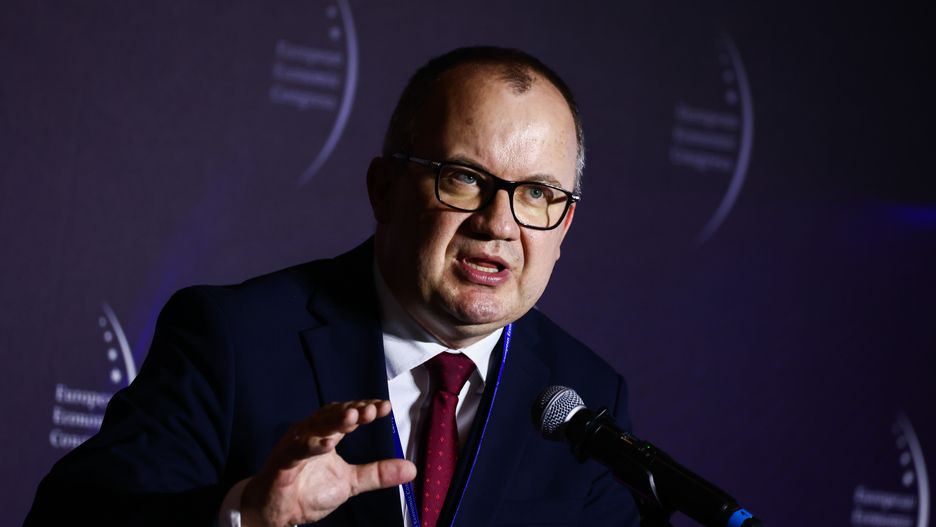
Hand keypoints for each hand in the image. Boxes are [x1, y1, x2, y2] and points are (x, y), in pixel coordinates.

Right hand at [240, 399, 415, 526]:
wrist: (276, 513)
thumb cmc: (308, 492)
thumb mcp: (349, 483)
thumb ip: (377, 473)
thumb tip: (411, 469)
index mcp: (325, 434)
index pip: (347, 415)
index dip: (364, 409)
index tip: (384, 407)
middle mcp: (310, 434)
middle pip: (332, 416)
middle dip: (353, 411)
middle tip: (372, 409)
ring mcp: (295, 446)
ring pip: (315, 429)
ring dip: (334, 422)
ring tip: (354, 417)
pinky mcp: (282, 463)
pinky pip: (297, 451)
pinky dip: (311, 446)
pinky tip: (327, 444)